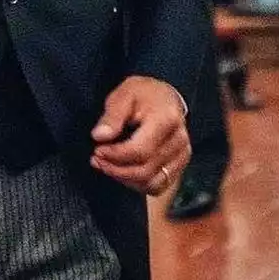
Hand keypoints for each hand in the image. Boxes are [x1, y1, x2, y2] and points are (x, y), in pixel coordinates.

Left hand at [90, 75, 189, 194]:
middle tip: (96, 160)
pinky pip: (159, 186)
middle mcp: (179, 141)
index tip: (97, 151)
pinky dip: (138, 185)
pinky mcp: (180, 166)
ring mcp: (182, 156)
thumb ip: (112, 116)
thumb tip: (99, 136)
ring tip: (106, 167)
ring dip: (125, 179)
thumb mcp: (123, 94)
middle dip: (116, 170)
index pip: (140, 150)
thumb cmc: (143, 93)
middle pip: (146, 170)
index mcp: (166, 120)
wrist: (165, 97)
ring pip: (152, 183)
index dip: (115, 155)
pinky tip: (121, 173)